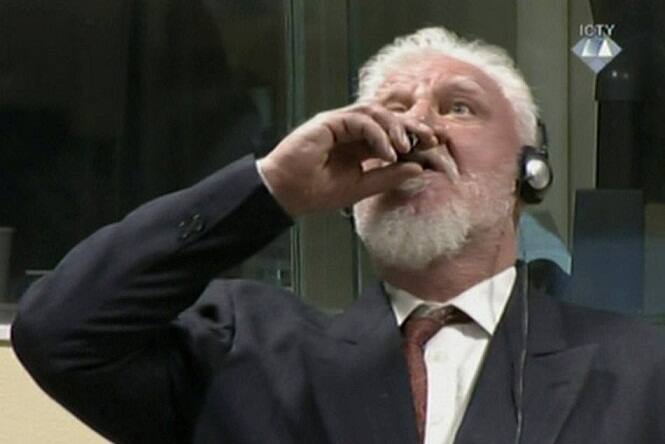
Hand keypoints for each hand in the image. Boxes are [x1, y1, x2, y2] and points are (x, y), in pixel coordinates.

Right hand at [258, 103, 438, 216]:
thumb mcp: (360, 187)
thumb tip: (417, 168)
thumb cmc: (316, 192)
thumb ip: (387, 177)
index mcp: (359, 145)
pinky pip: (360, 119)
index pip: (391, 134)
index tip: (435, 147)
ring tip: (406, 147)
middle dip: (411, 125)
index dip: (414, 137)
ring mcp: (339, 123)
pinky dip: (377, 133)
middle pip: (388, 117)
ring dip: (395, 127)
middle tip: (431, 138)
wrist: (286, 193)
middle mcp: (351, 130)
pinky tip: (387, 152)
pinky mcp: (328, 121)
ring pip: (375, 112)